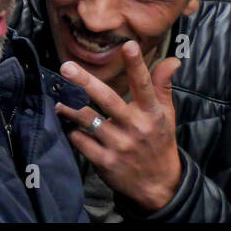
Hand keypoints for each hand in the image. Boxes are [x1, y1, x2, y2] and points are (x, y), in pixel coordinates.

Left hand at [56, 41, 183, 212]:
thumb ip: (162, 85)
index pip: (144, 85)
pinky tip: (68, 126)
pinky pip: (80, 141)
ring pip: (87, 120)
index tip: (129, 45)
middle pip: (108, 100)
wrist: (159, 185)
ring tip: (58, 99)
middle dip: (85, 82)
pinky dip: (72, 131)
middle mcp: (136, 128)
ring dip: (69, 107)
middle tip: (66, 67)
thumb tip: (172, 59)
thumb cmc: (159, 141)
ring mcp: (119, 145)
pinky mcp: (105, 161)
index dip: (137, 65)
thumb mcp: (166, 114)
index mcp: (151, 114)